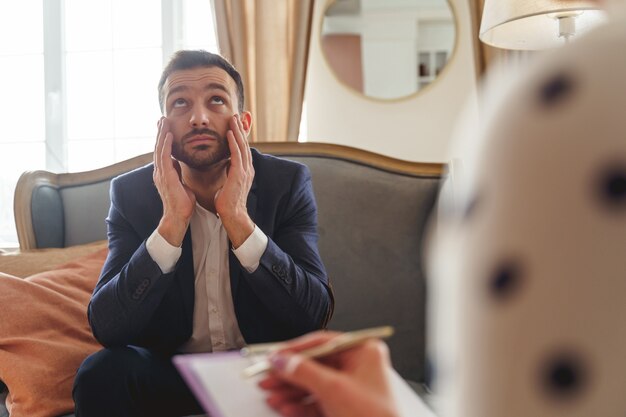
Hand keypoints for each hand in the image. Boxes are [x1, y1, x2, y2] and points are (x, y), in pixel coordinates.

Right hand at [153, 117, 195, 246]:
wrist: (178, 217)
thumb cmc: (182, 203)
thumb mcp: (180, 183)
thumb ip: (177, 172)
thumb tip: (177, 162)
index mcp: (164, 173)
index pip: (163, 151)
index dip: (163, 138)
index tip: (166, 126)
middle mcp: (160, 172)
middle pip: (158, 147)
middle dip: (160, 132)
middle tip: (162, 118)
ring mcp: (161, 174)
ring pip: (159, 149)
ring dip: (161, 135)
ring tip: (163, 121)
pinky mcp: (165, 178)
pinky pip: (164, 158)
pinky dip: (165, 145)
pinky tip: (168, 135)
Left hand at [215, 114, 254, 247]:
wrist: (231, 215)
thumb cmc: (227, 202)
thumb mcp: (228, 182)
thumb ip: (228, 172)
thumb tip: (225, 164)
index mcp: (244, 171)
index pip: (242, 149)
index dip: (238, 136)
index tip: (234, 124)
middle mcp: (247, 169)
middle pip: (244, 144)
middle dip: (240, 129)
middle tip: (236, 115)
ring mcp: (245, 172)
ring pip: (242, 146)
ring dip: (237, 131)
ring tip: (233, 119)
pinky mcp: (239, 175)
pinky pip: (237, 155)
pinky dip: (234, 142)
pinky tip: (229, 133)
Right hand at [258, 331, 399, 416]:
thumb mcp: (334, 389)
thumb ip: (304, 372)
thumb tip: (282, 360)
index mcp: (363, 352)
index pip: (322, 343)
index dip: (296, 349)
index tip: (275, 356)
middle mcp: (358, 367)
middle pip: (314, 365)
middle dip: (289, 374)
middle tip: (268, 377)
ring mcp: (350, 389)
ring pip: (313, 385)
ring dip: (290, 392)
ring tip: (272, 395)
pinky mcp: (344, 408)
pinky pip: (317, 402)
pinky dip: (300, 405)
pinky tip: (286, 407)